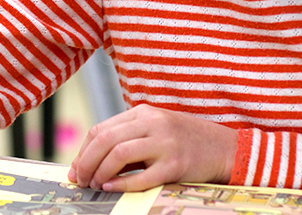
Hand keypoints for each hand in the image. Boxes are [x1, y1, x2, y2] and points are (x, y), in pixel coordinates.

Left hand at [66, 104, 238, 192]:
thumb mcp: (156, 129)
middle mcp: (153, 123)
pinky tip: (112, 188)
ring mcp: (165, 143)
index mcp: (144, 112)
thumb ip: (129, 137)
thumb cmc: (186, 141)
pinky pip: (142, 176)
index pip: (101, 129)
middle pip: (105, 140)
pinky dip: (122, 184)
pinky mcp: (176, 164)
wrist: (226, 148)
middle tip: (80, 179)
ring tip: (95, 184)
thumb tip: (91, 160)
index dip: (83, 150)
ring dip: (100, 172)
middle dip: (86, 162)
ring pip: (119, 154)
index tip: (76, 168)